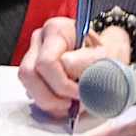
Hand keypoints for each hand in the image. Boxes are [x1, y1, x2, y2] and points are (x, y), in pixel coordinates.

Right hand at [18, 16, 133, 116]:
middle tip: (70, 106)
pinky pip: (31, 89)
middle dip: (50, 96)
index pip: (46, 62)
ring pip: (27, 84)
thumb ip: (87, 61)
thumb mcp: (106, 54)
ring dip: (47, 101)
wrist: (108, 53)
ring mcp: (33, 55)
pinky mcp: (33, 71)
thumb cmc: (107, 52)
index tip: (79, 94)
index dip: (62, 84)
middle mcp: (40, 40)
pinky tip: (63, 104)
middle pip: (29, 74)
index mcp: (58, 29)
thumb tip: (66, 66)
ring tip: (68, 106)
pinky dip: (46, 101)